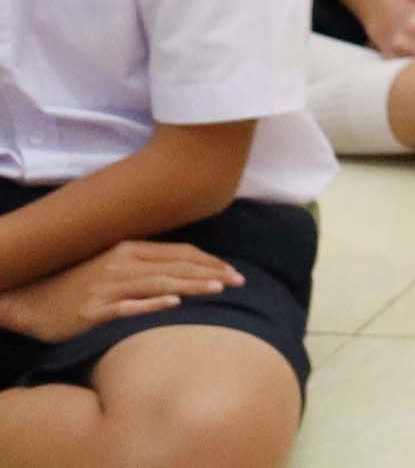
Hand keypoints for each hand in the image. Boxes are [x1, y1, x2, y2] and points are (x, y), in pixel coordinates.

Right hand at [0, 240, 239, 337]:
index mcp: (128, 249)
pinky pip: (127, 306)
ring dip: (191, 285)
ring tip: (219, 289)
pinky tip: (173, 304)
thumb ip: (143, 262)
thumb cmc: (73, 282)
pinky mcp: (92, 311)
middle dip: (211, 273)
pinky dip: (151, 304)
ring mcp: (107, 287)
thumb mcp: (110, 265)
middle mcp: (121, 264)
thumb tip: (181, 268)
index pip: (180, 252)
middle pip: (175, 267)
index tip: (233, 271)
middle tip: (239, 282)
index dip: (209, 261)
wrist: (28, 300)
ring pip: (158, 284)